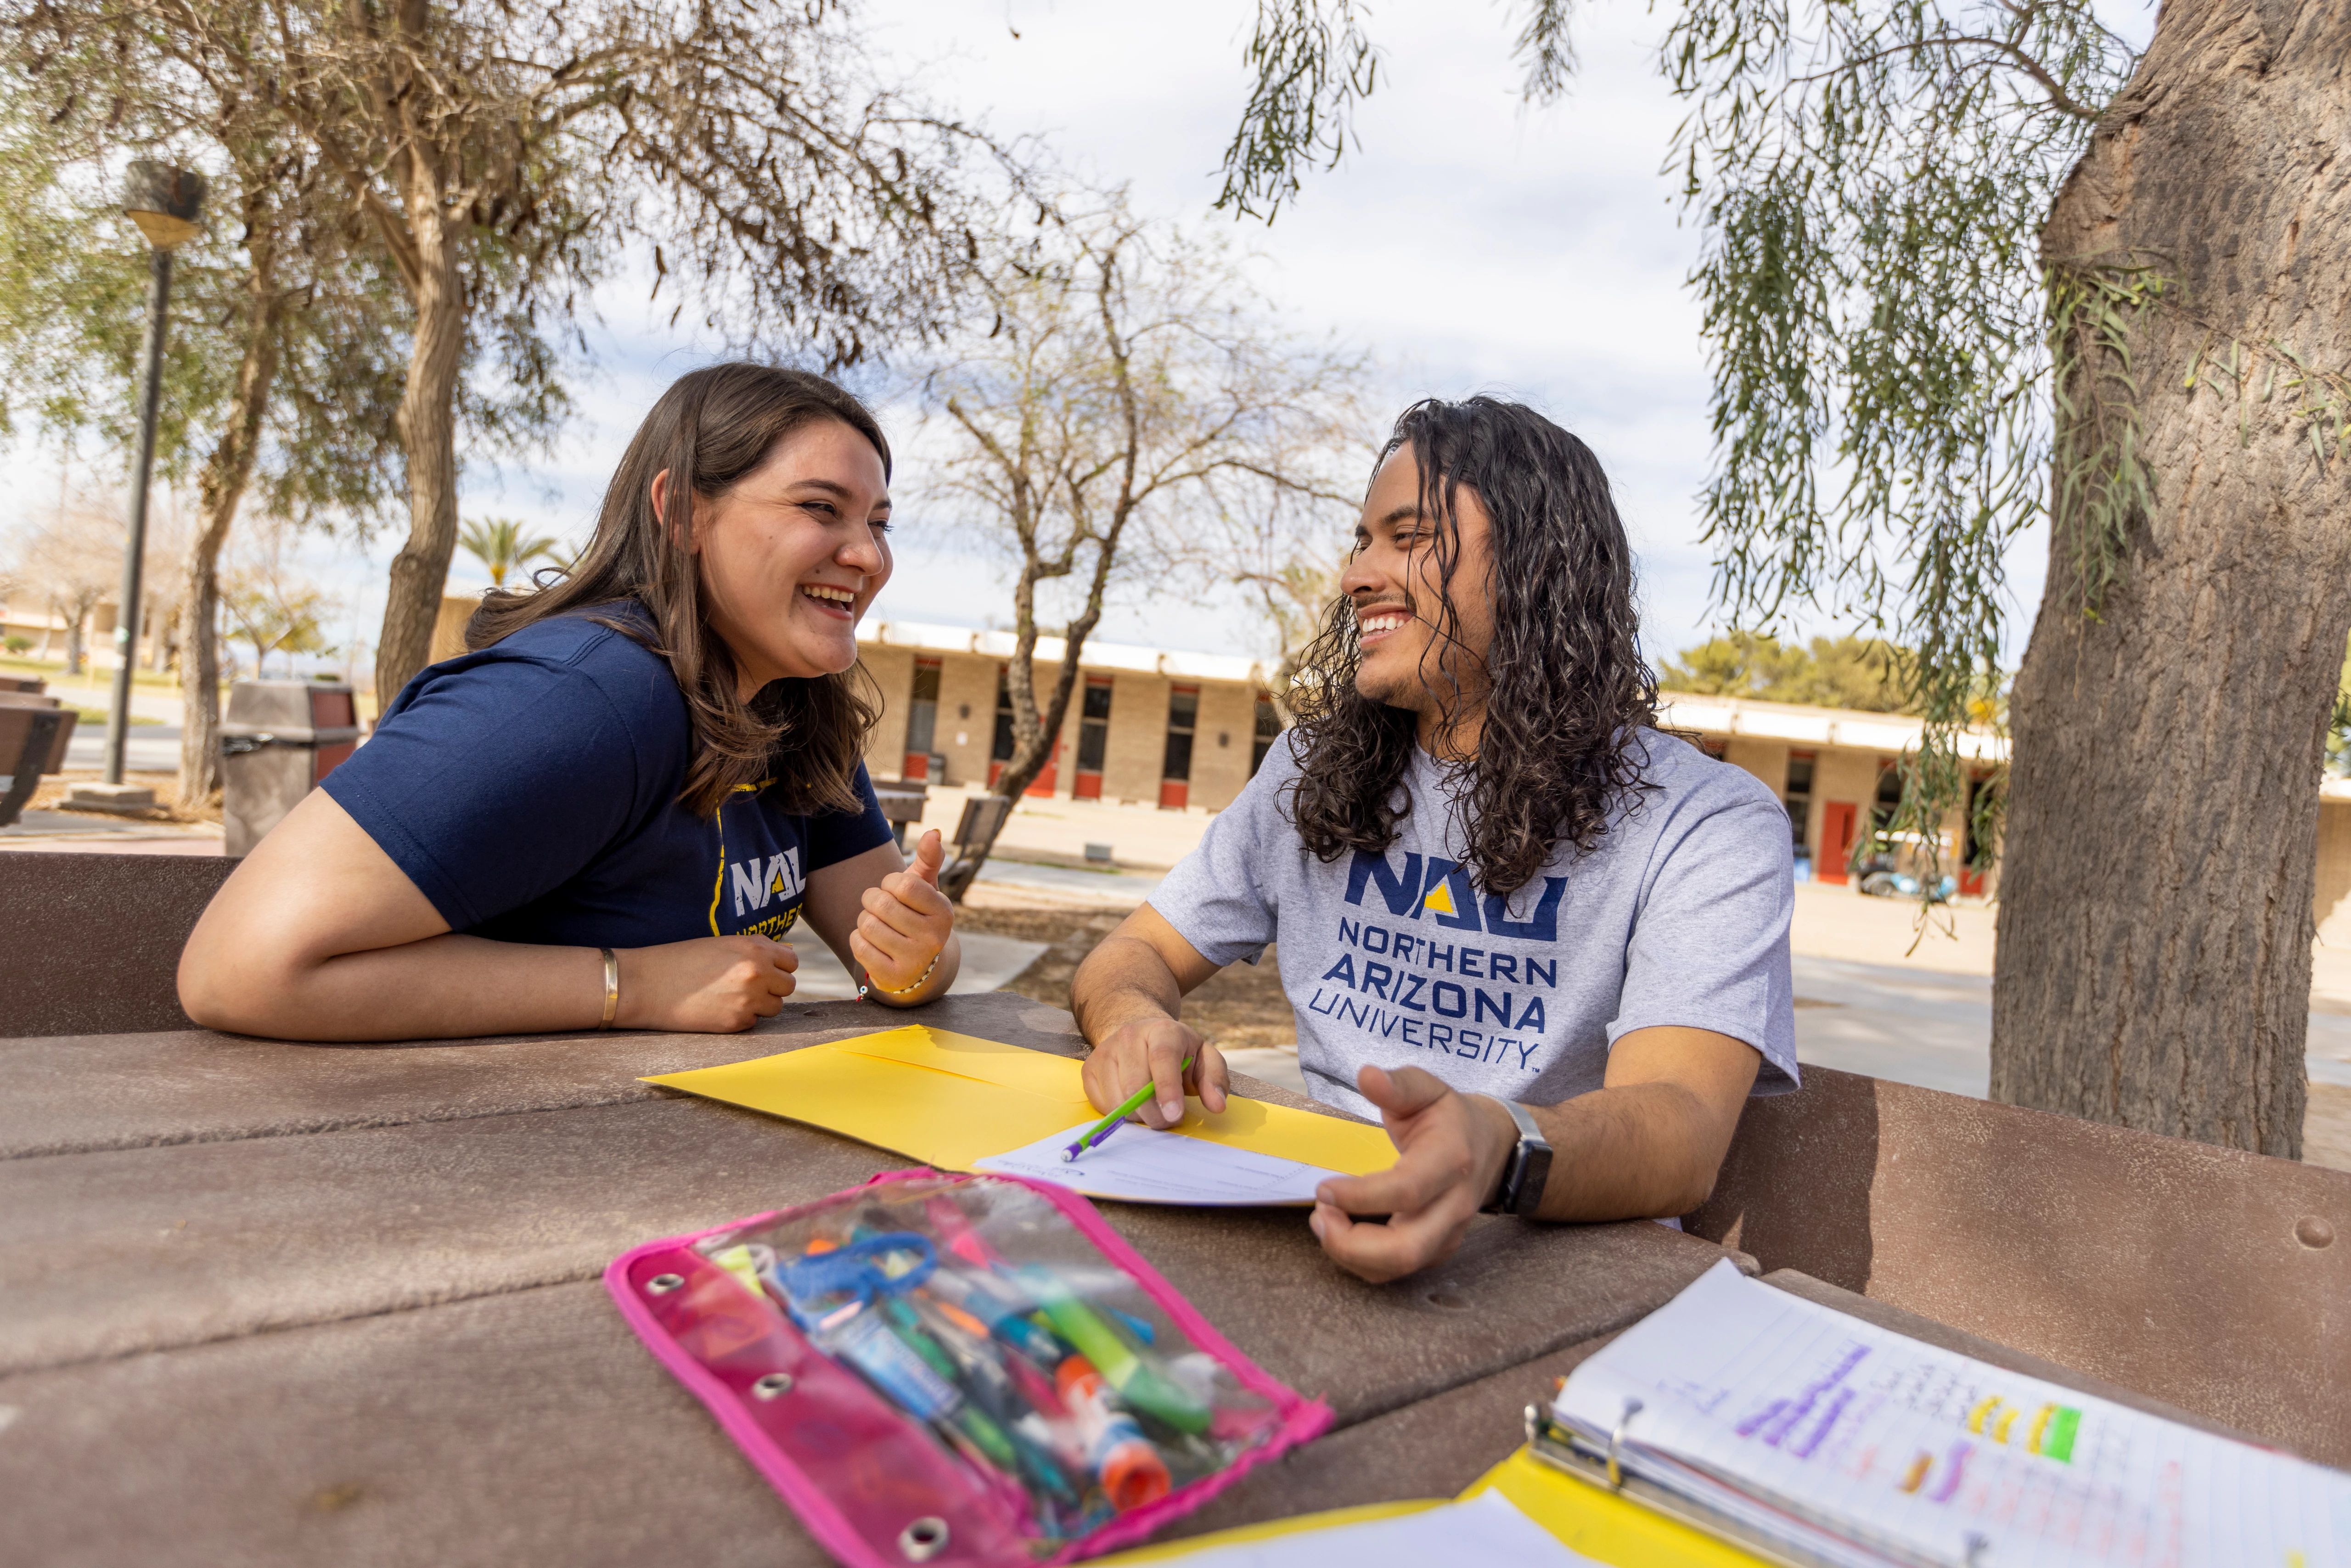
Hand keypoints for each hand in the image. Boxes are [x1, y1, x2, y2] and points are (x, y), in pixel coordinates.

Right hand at [614, 935, 798, 1032]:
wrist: (646, 984)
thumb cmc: (682, 960)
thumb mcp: (723, 944)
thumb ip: (756, 949)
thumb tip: (787, 956)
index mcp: (754, 949)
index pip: (792, 962)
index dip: (779, 966)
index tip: (767, 970)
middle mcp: (757, 973)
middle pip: (788, 986)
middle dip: (773, 987)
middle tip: (748, 986)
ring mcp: (748, 1000)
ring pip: (775, 1007)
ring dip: (760, 1004)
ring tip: (731, 997)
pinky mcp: (736, 1023)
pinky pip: (753, 1022)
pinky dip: (741, 1018)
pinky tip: (718, 1008)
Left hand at [850, 830, 953, 992]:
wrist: (917, 966)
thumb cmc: (917, 916)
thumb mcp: (926, 888)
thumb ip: (928, 859)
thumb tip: (933, 832)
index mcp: (944, 912)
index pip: (903, 884)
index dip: (889, 883)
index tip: (894, 891)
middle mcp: (933, 938)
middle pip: (881, 904)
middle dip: (871, 900)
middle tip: (879, 907)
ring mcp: (914, 960)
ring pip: (866, 924)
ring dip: (864, 920)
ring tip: (877, 924)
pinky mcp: (892, 977)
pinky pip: (859, 946)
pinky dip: (858, 940)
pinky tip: (872, 943)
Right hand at [1081, 1014, 1226, 1128]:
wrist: (1139, 1032)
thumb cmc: (1177, 1050)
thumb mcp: (1204, 1057)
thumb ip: (1215, 1079)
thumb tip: (1217, 1105)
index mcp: (1163, 1030)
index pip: (1162, 1058)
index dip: (1167, 1089)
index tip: (1174, 1115)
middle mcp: (1129, 1036)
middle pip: (1135, 1085)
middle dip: (1154, 1114)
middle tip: (1168, 1121)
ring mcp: (1105, 1051)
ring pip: (1117, 1099)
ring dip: (1138, 1117)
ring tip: (1153, 1110)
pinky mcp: (1089, 1069)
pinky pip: (1102, 1105)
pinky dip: (1120, 1114)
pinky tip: (1133, 1104)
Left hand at [1309, 1065, 1518, 1282]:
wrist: (1491, 1146)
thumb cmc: (1448, 1117)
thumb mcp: (1427, 1089)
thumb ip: (1397, 1084)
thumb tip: (1366, 1075)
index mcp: (1452, 1159)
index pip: (1407, 1191)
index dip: (1361, 1196)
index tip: (1324, 1188)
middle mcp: (1454, 1204)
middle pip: (1406, 1248)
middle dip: (1351, 1243)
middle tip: (1319, 1215)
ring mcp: (1449, 1232)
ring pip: (1400, 1266)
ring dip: (1351, 1255)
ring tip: (1324, 1222)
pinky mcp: (1439, 1249)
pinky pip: (1397, 1271)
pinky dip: (1362, 1261)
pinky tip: (1342, 1233)